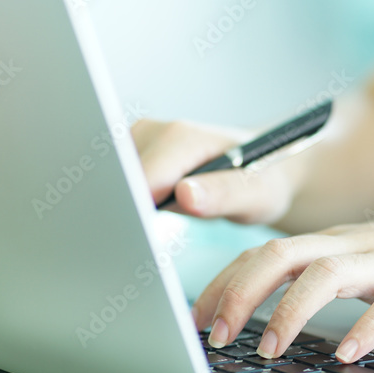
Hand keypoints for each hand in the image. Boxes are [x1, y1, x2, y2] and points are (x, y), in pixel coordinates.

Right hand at [131, 118, 307, 224]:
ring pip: (112, 184)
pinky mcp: (132, 155)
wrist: (260, 170)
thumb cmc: (260, 179)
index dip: (135, 211)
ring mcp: (139, 141)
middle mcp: (154, 131)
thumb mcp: (254, 193)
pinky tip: (145, 216)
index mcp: (181, 137)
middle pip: (119, 180)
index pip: (140, 179)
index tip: (140, 237)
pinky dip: (125, 205)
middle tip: (148, 240)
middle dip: (127, 213)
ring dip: (124, 210)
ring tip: (153, 224)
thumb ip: (223, 194)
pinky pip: (116, 184)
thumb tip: (186, 194)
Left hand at [193, 204, 373, 361]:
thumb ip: (324, 279)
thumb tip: (268, 313)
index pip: (264, 253)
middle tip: (212, 335)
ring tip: (267, 349)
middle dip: (238, 293)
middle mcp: (356, 246)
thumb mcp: (368, 263)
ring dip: (289, 313)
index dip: (225, 282)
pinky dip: (364, 330)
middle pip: (281, 256)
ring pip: (326, 276)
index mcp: (335, 241)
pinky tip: (346, 355)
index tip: (197, 316)